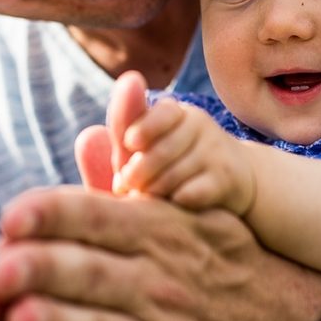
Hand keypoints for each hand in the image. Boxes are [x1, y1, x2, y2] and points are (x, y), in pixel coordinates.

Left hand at [0, 185, 320, 320]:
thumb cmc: (221, 263)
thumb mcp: (190, 214)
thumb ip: (130, 179)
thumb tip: (90, 128)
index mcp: (160, 234)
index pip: (98, 216)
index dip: (52, 215)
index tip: (10, 217)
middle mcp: (161, 284)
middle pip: (90, 273)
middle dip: (41, 270)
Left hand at [115, 98, 255, 213]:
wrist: (233, 181)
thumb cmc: (174, 165)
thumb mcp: (149, 146)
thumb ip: (122, 138)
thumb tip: (88, 136)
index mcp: (176, 113)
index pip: (163, 113)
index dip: (145, 127)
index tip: (130, 143)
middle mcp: (200, 126)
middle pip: (163, 150)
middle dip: (138, 172)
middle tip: (126, 187)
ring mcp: (216, 152)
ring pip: (174, 176)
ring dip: (154, 192)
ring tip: (147, 199)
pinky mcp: (228, 180)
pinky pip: (192, 194)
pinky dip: (177, 203)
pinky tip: (173, 207)